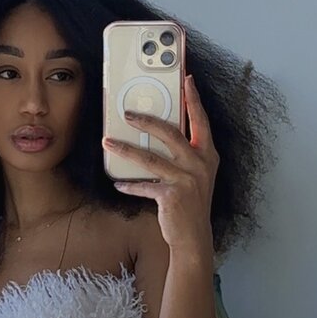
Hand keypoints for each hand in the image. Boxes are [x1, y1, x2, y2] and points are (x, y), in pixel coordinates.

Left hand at [102, 74, 218, 254]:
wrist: (193, 237)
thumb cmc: (191, 206)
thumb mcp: (196, 177)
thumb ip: (185, 156)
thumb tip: (160, 136)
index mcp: (207, 156)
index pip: (201, 121)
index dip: (194, 100)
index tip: (187, 80)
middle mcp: (199, 165)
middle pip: (171, 133)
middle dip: (147, 120)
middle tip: (127, 113)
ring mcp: (186, 180)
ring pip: (150, 158)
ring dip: (126, 150)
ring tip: (108, 142)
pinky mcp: (171, 196)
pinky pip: (144, 185)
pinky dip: (129, 185)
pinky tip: (118, 183)